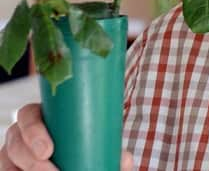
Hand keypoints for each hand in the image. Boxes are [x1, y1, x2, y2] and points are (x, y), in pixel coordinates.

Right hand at [0, 104, 133, 170]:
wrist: (78, 158)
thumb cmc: (86, 145)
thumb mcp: (95, 142)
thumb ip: (111, 150)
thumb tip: (125, 159)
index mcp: (42, 116)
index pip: (27, 115)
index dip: (33, 130)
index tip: (48, 150)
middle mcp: (22, 133)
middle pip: (14, 141)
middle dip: (29, 158)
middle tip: (50, 169)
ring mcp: (14, 152)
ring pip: (7, 160)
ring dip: (25, 169)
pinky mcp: (12, 166)